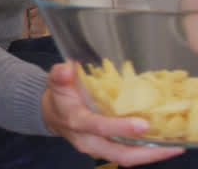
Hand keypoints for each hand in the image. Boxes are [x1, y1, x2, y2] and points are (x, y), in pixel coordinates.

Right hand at [42, 62, 183, 165]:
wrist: (52, 115)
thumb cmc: (60, 97)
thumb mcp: (56, 82)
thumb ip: (60, 75)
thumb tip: (67, 68)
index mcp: (76, 121)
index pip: (99, 127)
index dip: (121, 128)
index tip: (143, 124)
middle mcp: (88, 141)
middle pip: (119, 153)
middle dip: (147, 152)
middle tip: (172, 146)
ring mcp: (98, 149)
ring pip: (126, 158)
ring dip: (151, 155)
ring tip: (174, 147)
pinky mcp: (107, 151)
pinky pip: (128, 155)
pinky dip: (147, 152)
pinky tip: (164, 144)